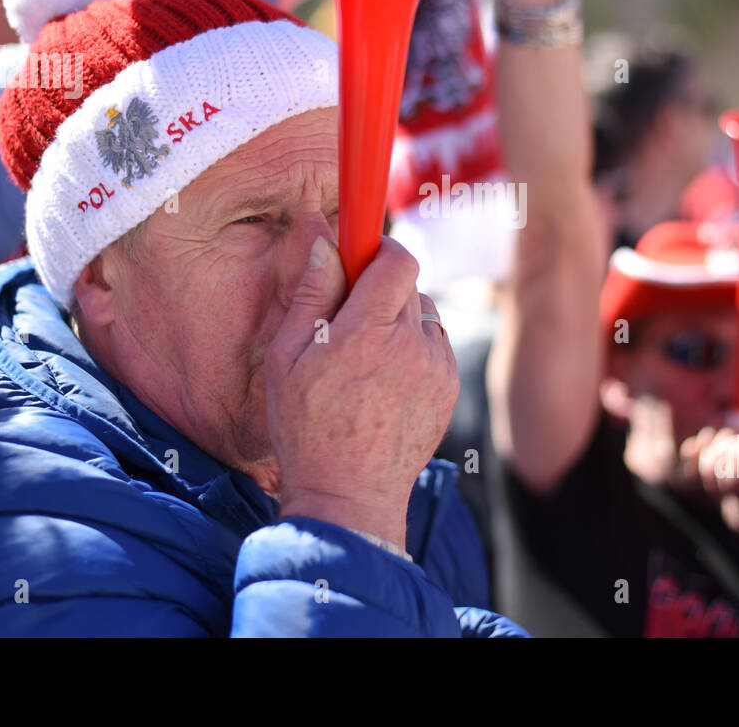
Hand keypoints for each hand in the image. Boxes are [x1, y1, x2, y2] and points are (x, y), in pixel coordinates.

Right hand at [264, 236, 457, 550]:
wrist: (349, 497)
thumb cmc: (307, 429)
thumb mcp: (288, 358)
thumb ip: (312, 294)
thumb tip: (326, 242)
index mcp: (367, 333)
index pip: (397, 259)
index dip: (378, 250)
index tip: (359, 256)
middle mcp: (411, 345)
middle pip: (408, 283)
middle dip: (379, 289)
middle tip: (349, 320)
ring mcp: (438, 367)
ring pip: (423, 313)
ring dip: (399, 320)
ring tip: (366, 359)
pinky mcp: (450, 386)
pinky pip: (435, 343)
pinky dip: (414, 348)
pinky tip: (385, 381)